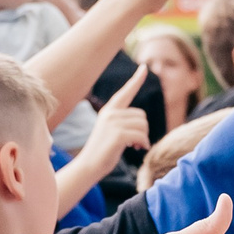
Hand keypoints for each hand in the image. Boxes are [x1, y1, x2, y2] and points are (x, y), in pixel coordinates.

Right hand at [76, 65, 153, 179]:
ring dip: (143, 138)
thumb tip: (142, 123)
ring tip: (135, 146)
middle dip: (142, 130)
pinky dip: (143, 144)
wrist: (88, 166)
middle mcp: (111, 113)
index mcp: (109, 110)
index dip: (136, 80)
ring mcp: (113, 123)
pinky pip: (141, 135)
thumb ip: (123, 122)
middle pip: (141, 115)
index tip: (144, 68)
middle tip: (135, 142)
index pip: (125, 92)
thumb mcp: (111, 131)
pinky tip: (138, 149)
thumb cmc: (102, 152)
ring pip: (143, 125)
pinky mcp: (118, 134)